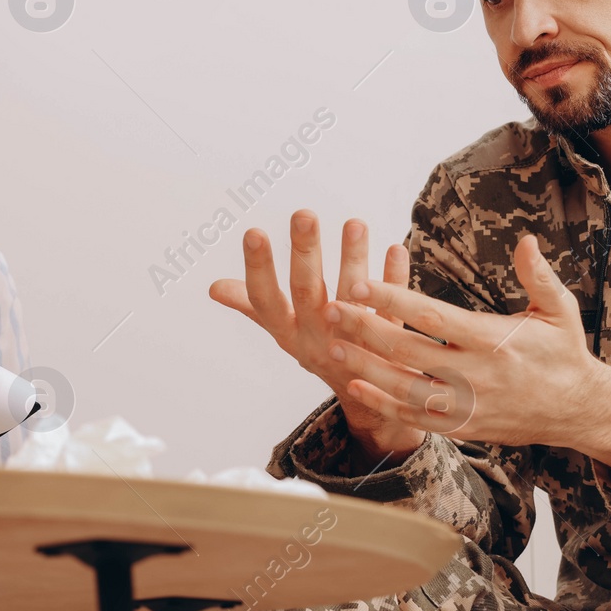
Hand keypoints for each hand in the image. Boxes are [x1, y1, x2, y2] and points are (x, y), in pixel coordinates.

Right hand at [209, 210, 427, 463]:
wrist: (366, 395)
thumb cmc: (320, 349)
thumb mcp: (284, 331)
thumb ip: (253, 306)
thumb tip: (214, 287)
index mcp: (288, 332)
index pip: (265, 299)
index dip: (258, 268)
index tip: (253, 232)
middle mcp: (317, 337)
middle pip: (308, 291)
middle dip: (305, 252)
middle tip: (303, 214)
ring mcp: (354, 341)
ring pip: (353, 296)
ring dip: (353, 258)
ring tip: (355, 222)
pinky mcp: (390, 340)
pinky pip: (393, 307)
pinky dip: (394, 277)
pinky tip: (396, 249)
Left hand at [325, 233, 610, 448]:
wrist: (578, 410)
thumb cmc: (564, 353)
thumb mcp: (559, 310)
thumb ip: (538, 276)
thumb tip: (526, 240)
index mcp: (494, 341)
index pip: (433, 317)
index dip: (393, 300)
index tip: (360, 285)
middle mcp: (477, 375)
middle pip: (409, 352)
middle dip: (365, 331)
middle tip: (330, 311)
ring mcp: (467, 406)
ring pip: (405, 389)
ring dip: (365, 370)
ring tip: (332, 349)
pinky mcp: (462, 427)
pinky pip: (415, 418)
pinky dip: (383, 404)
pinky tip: (355, 387)